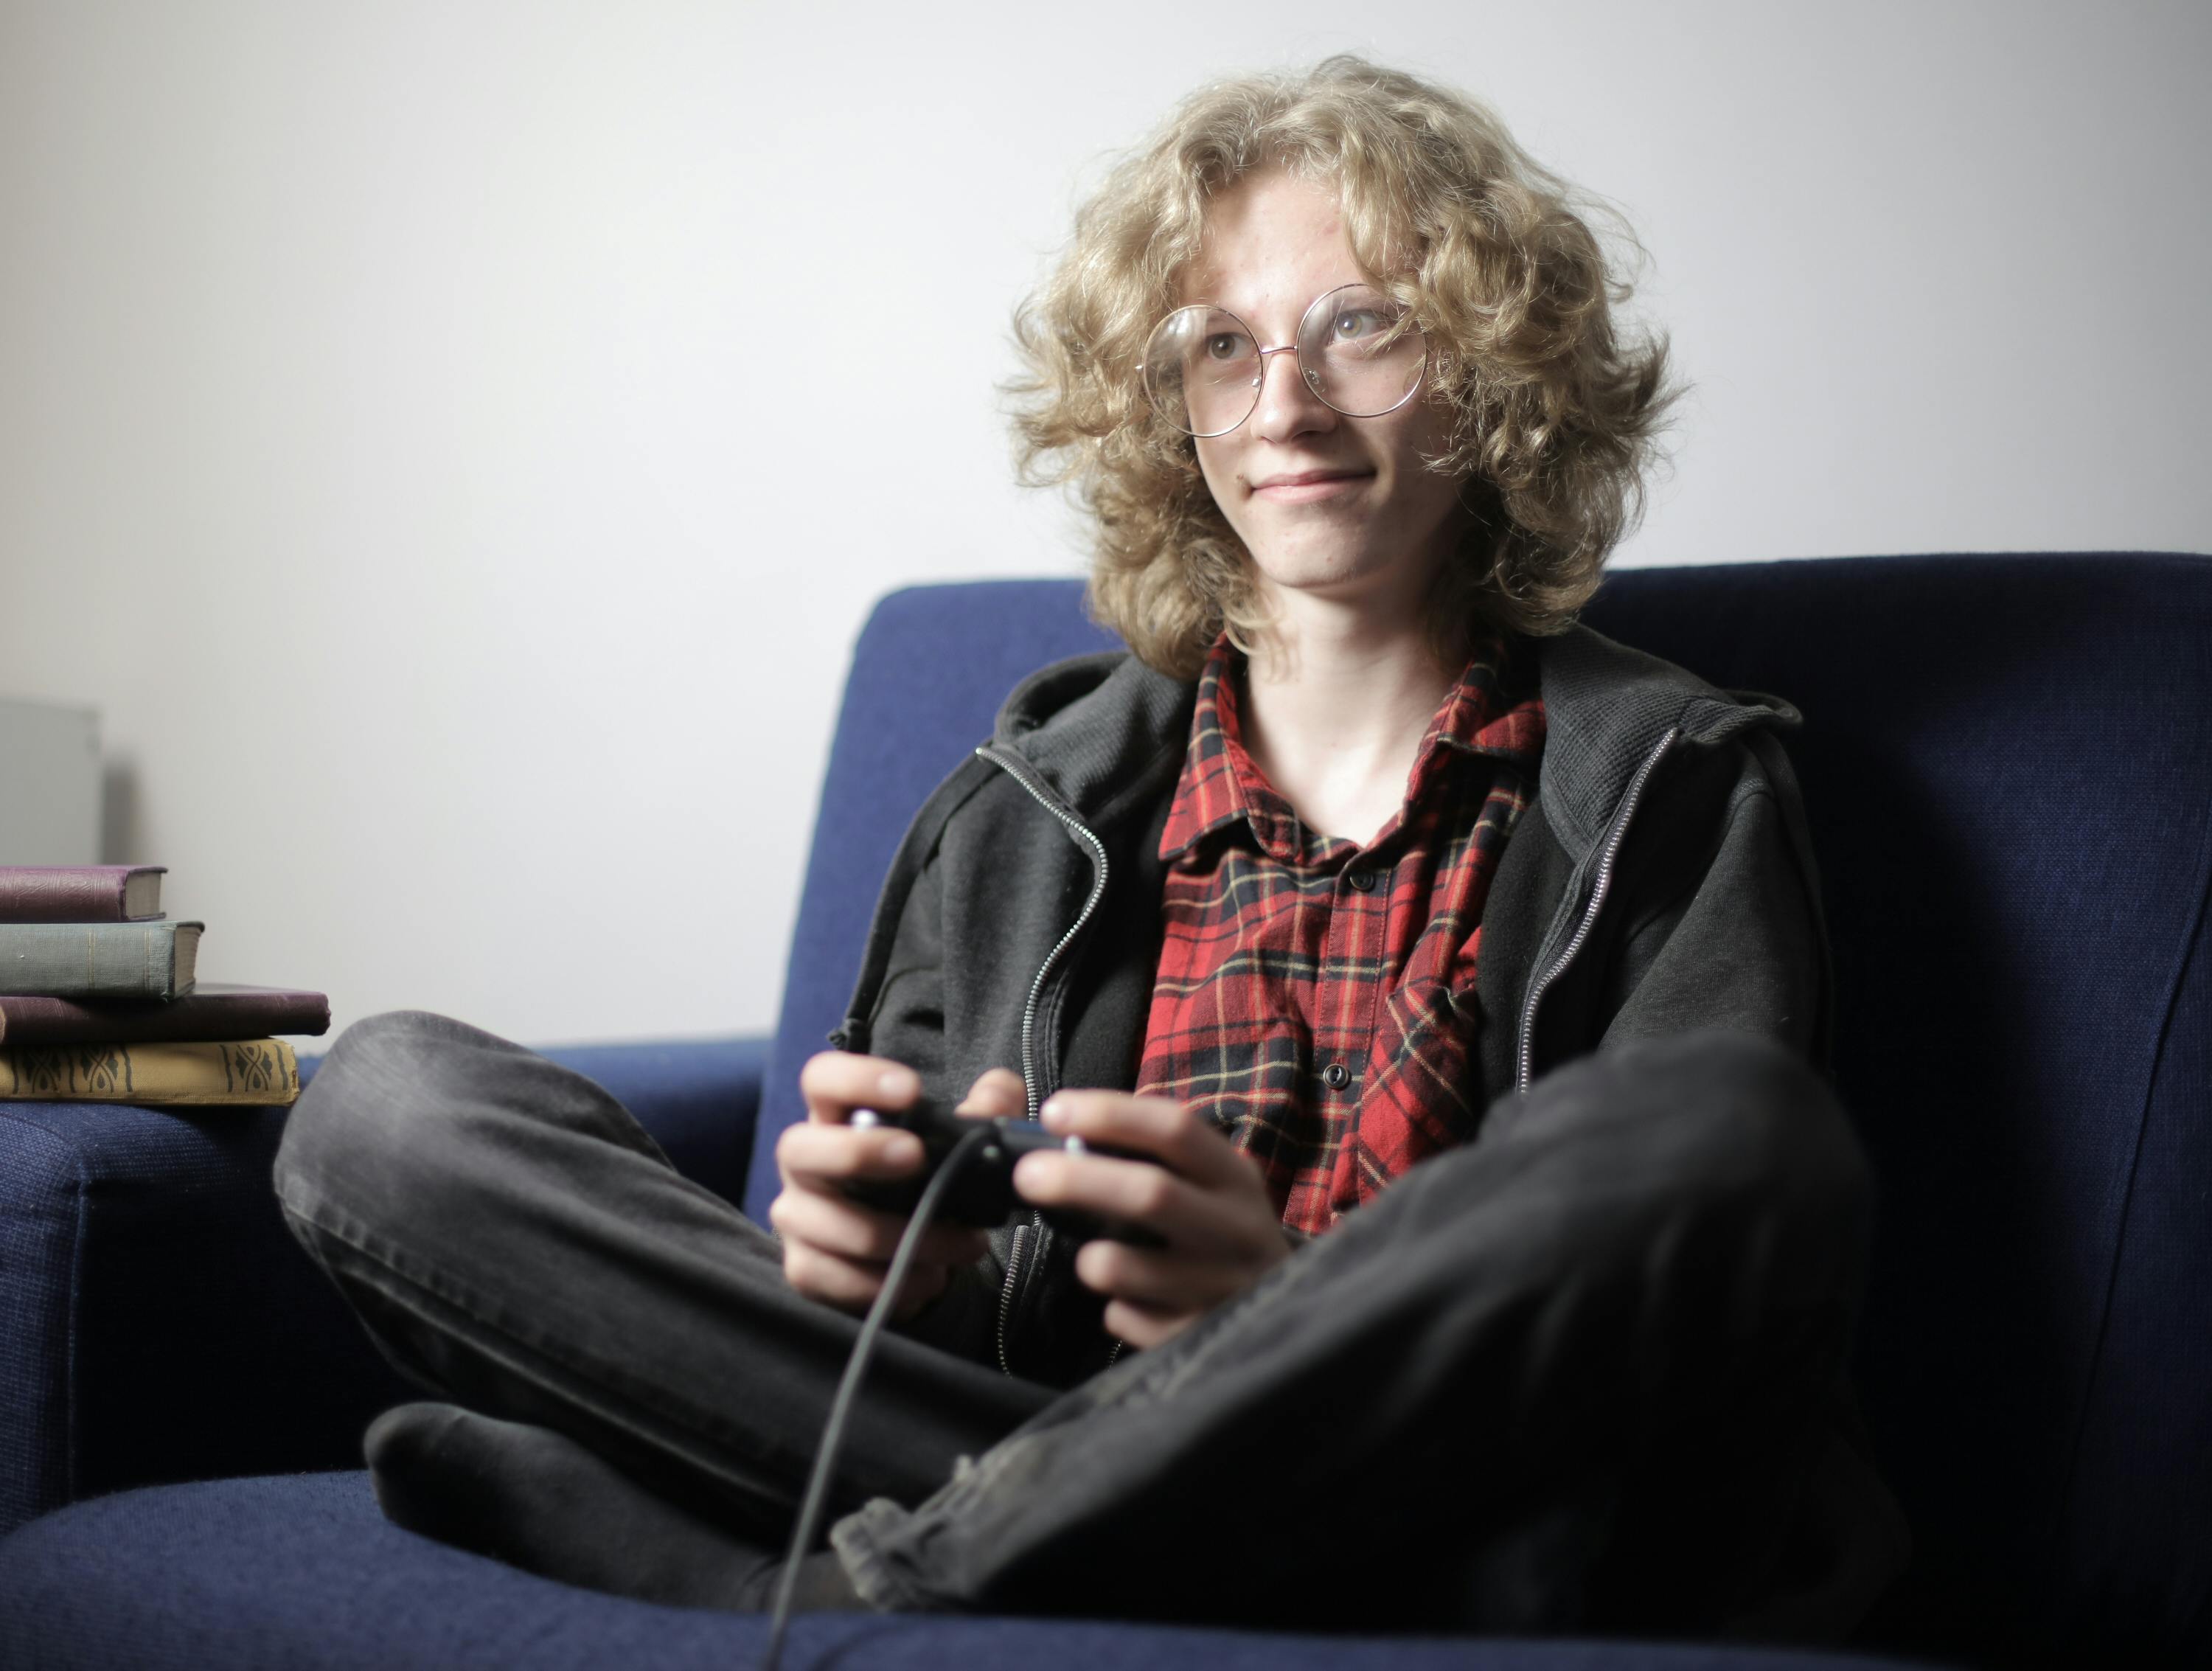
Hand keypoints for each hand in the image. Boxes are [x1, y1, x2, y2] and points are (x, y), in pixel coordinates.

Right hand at [770, 1056, 1021, 1319]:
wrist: (915, 1250)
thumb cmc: (927, 1178)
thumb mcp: (963, 1136)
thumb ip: (989, 1106)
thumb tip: (994, 1098)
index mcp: (835, 1116)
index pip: (822, 1079)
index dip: (856, 1079)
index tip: (910, 1090)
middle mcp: (803, 1162)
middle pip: (799, 1147)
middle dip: (858, 1152)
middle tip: (917, 1157)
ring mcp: (796, 1216)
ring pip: (830, 1224)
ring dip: (904, 1236)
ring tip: (962, 1243)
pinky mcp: (804, 1268)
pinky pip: (835, 1278)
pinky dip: (891, 1283)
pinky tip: (931, 1277)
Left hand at [1011, 1090, 1289, 1350]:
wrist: (1286, 1312)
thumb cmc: (1219, 1231)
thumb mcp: (1208, 1184)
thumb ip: (1149, 1154)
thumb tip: (1061, 1127)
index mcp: (1234, 1177)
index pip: (1175, 1130)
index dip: (1110, 1115)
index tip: (1053, 1111)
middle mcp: (1237, 1228)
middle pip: (1151, 1194)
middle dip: (1077, 1179)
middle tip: (1025, 1174)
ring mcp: (1222, 1288)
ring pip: (1125, 1267)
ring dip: (1091, 1258)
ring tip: (1088, 1256)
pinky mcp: (1198, 1337)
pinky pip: (1126, 1318)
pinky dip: (1114, 1307)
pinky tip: (1130, 1301)